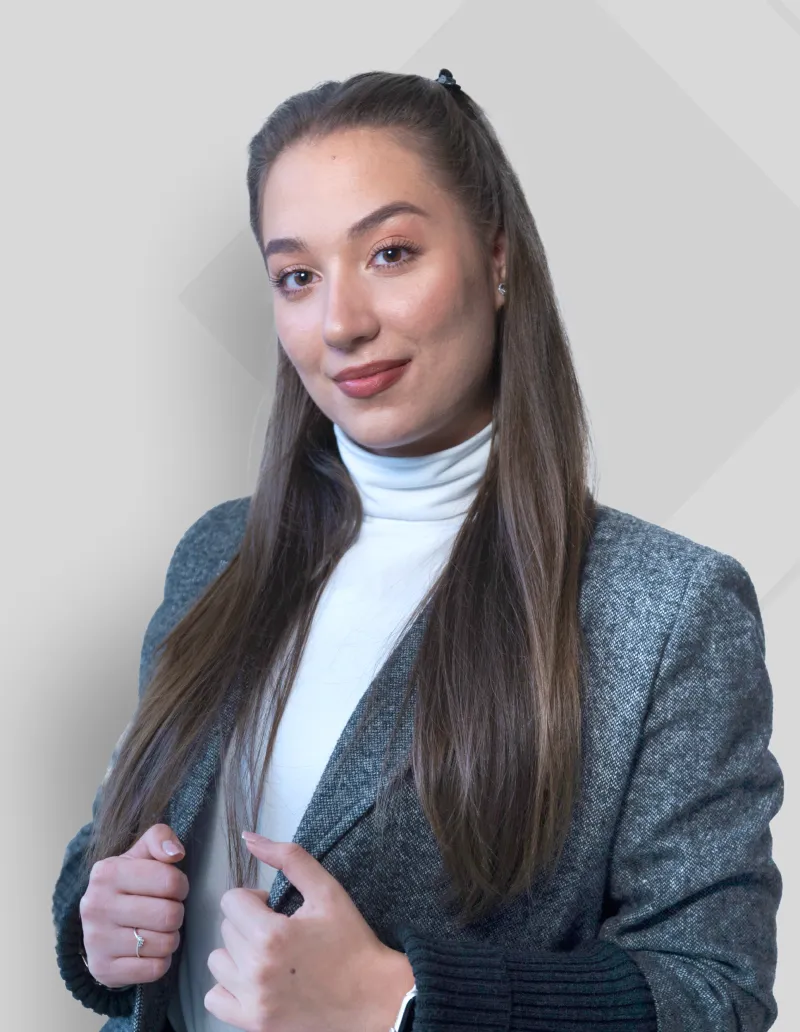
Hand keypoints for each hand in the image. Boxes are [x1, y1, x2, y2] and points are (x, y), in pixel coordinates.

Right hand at [79, 823, 188, 987]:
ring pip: (164, 943)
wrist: (99, 923)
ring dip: (170, 937)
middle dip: (177, 913)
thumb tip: (175, 853)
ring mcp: (96, 941)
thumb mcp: (141, 853)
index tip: (173, 888)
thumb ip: (160, 838)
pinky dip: (161, 961)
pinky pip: (155, 969)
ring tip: (158, 929)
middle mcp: (96, 906)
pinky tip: (150, 950)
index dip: (181, 886)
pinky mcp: (103, 970)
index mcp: (106, 872)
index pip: (170, 881)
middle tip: (167, 910)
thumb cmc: (130, 882)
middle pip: (169, 915)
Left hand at [204, 832, 414, 1031]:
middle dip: (249, 923)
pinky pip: (215, 999)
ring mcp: (253, 1002)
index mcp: (271, 935)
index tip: (276, 909)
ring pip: (217, 961)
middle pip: (226, 929)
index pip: (231, 901)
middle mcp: (256, 971)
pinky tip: (255, 980)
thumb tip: (249, 837)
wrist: (373, 996)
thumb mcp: (326, 890)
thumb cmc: (351, 941)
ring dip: (238, 953)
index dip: (255, 899)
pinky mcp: (255, 1024)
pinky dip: (229, 987)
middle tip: (281, 931)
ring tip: (268, 955)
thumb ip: (288, 858)